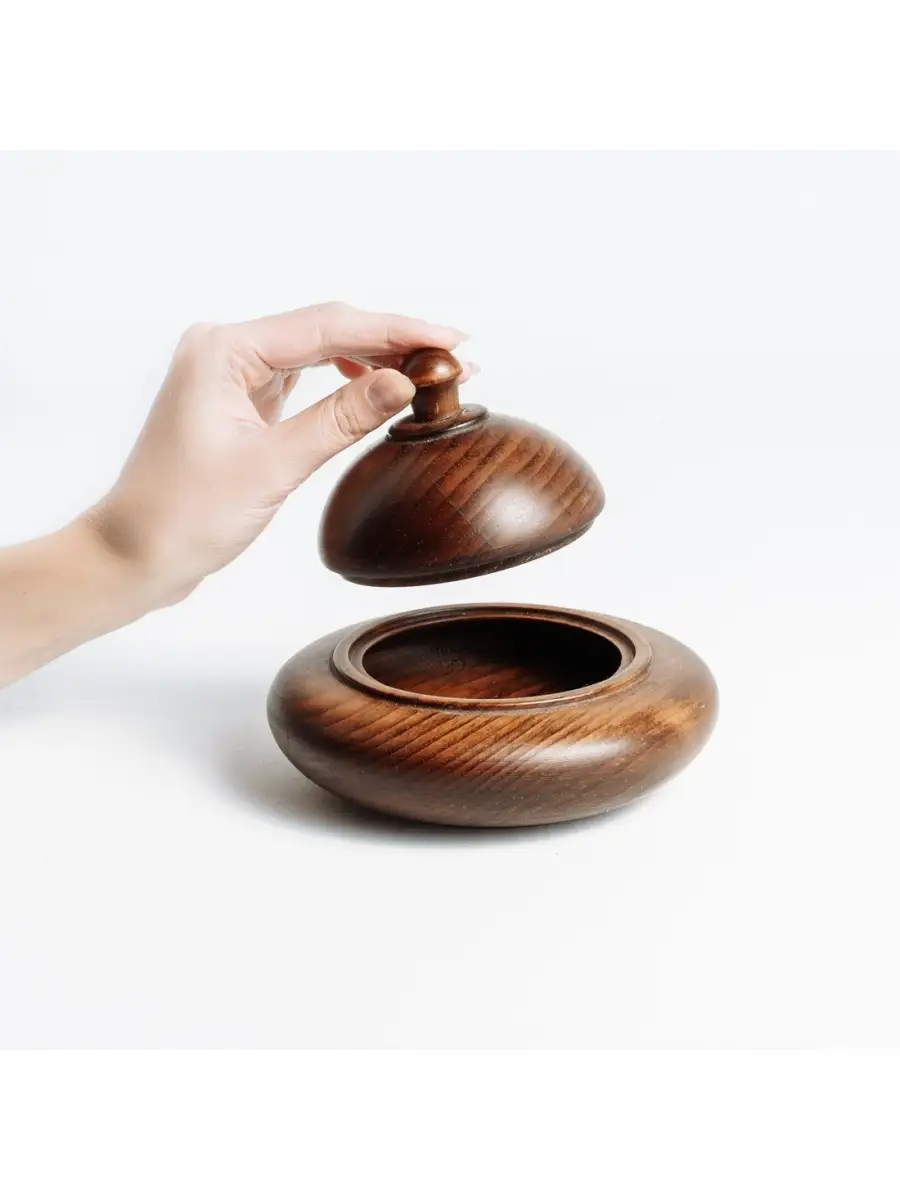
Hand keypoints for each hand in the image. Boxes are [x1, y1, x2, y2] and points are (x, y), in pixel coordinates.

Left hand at [87, 302, 472, 604]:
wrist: (134, 556)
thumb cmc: (183, 516)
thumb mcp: (272, 468)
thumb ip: (340, 420)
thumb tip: (404, 382)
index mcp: (223, 349)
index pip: (329, 325)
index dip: (398, 331)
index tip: (452, 341)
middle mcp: (225, 348)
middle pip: (327, 329)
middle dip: (394, 343)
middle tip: (458, 361)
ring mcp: (231, 372)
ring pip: (320, 351)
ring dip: (374, 361)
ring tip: (430, 376)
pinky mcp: (240, 399)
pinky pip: (305, 377)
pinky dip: (346, 382)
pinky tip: (379, 389)